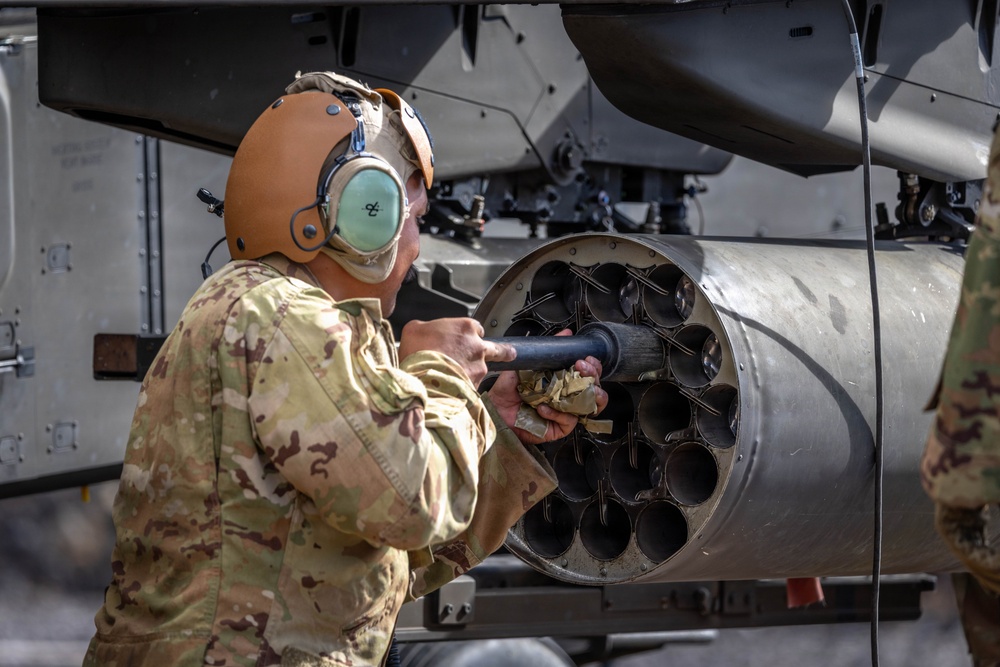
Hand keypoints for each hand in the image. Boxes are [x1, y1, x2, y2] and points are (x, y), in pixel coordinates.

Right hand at [399, 318, 514, 386]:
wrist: (422, 379)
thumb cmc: (418, 352)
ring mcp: (479, 367)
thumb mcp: (414, 329)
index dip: (470, 334)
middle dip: (502, 351)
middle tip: (509, 354)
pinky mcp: (476, 385)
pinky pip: (473, 385)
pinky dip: (465, 386)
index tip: (465, 339)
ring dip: (473, 372)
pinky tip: (451, 387)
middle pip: (496, 348)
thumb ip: (425, 327)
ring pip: (482, 369)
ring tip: (457, 376)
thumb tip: (423, 331)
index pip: (477, 327)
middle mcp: (477, 346)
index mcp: (465, 327)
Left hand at [487, 329, 608, 444]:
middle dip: (593, 376)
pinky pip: (568, 420)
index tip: (585, 359)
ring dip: (587, 395)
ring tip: (574, 388)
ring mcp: (564, 412)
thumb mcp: (528, 363)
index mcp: (563, 380)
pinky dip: (557, 413)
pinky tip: (543, 407)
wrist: (494, 409)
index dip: (592, 366)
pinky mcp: (558, 427)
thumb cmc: (508, 390)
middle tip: (581, 368)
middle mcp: (566, 396)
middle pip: (594, 388)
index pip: (588, 373)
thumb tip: (565, 333)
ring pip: (590, 406)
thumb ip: (548, 349)